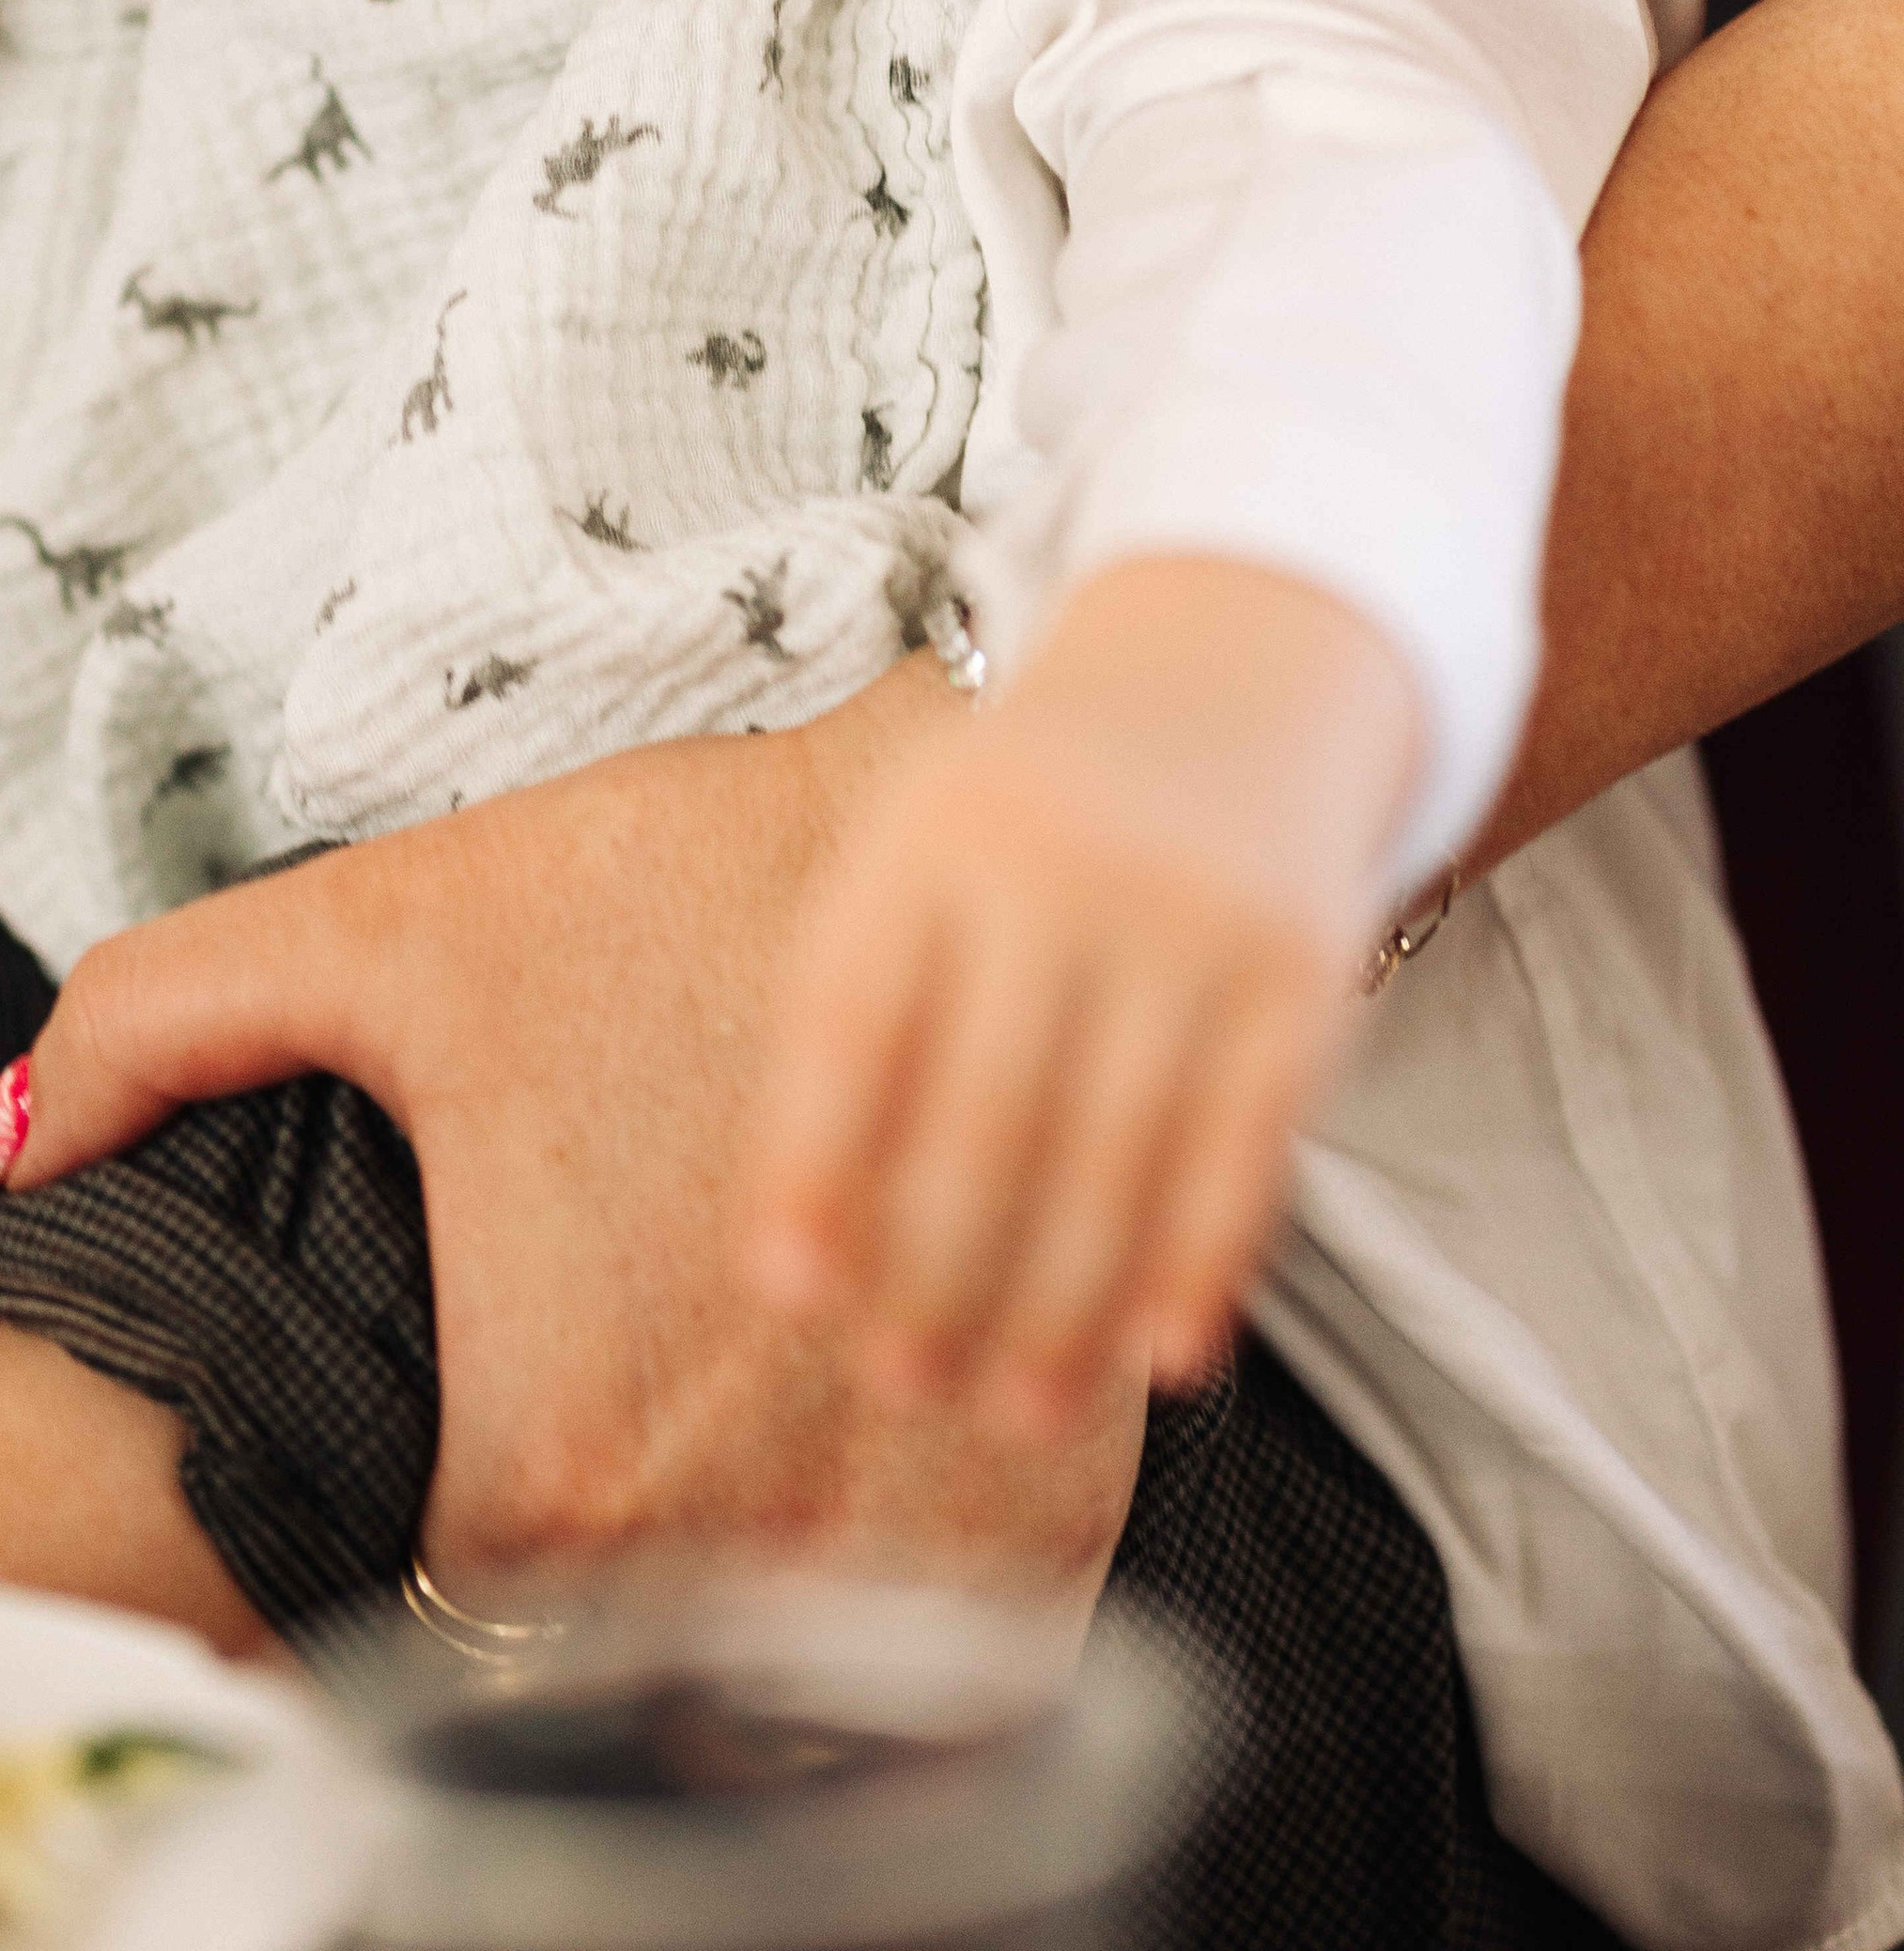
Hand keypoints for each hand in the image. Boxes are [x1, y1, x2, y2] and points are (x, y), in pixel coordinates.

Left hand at [0, 665, 1148, 1597]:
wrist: (938, 827)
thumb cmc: (654, 876)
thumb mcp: (378, 928)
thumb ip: (150, 1031)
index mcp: (551, 1460)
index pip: (442, 1647)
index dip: (421, 1573)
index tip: (444, 1482)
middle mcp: (734, 1542)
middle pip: (612, 1685)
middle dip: (588, 1598)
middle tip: (588, 1449)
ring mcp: (907, 1544)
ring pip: (786, 1705)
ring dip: (748, 1633)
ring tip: (713, 1476)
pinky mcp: (1046, 1519)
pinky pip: (953, 1679)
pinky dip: (901, 1630)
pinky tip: (848, 1493)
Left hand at [743, 558, 1421, 1431]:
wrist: (1229, 677)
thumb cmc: (1024, 822)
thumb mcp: (914, 859)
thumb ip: (851, 1027)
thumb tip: (797, 1262)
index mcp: (931, 839)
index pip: (851, 1020)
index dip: (812, 1164)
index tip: (786, 1296)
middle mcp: (1060, 869)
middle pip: (985, 1113)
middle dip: (939, 1274)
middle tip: (903, 1387)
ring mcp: (1191, 919)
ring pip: (1116, 1156)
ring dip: (1064, 1310)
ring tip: (1020, 1412)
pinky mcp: (1301, 973)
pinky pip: (1249, 1150)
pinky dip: (1203, 1264)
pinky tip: (1162, 1357)